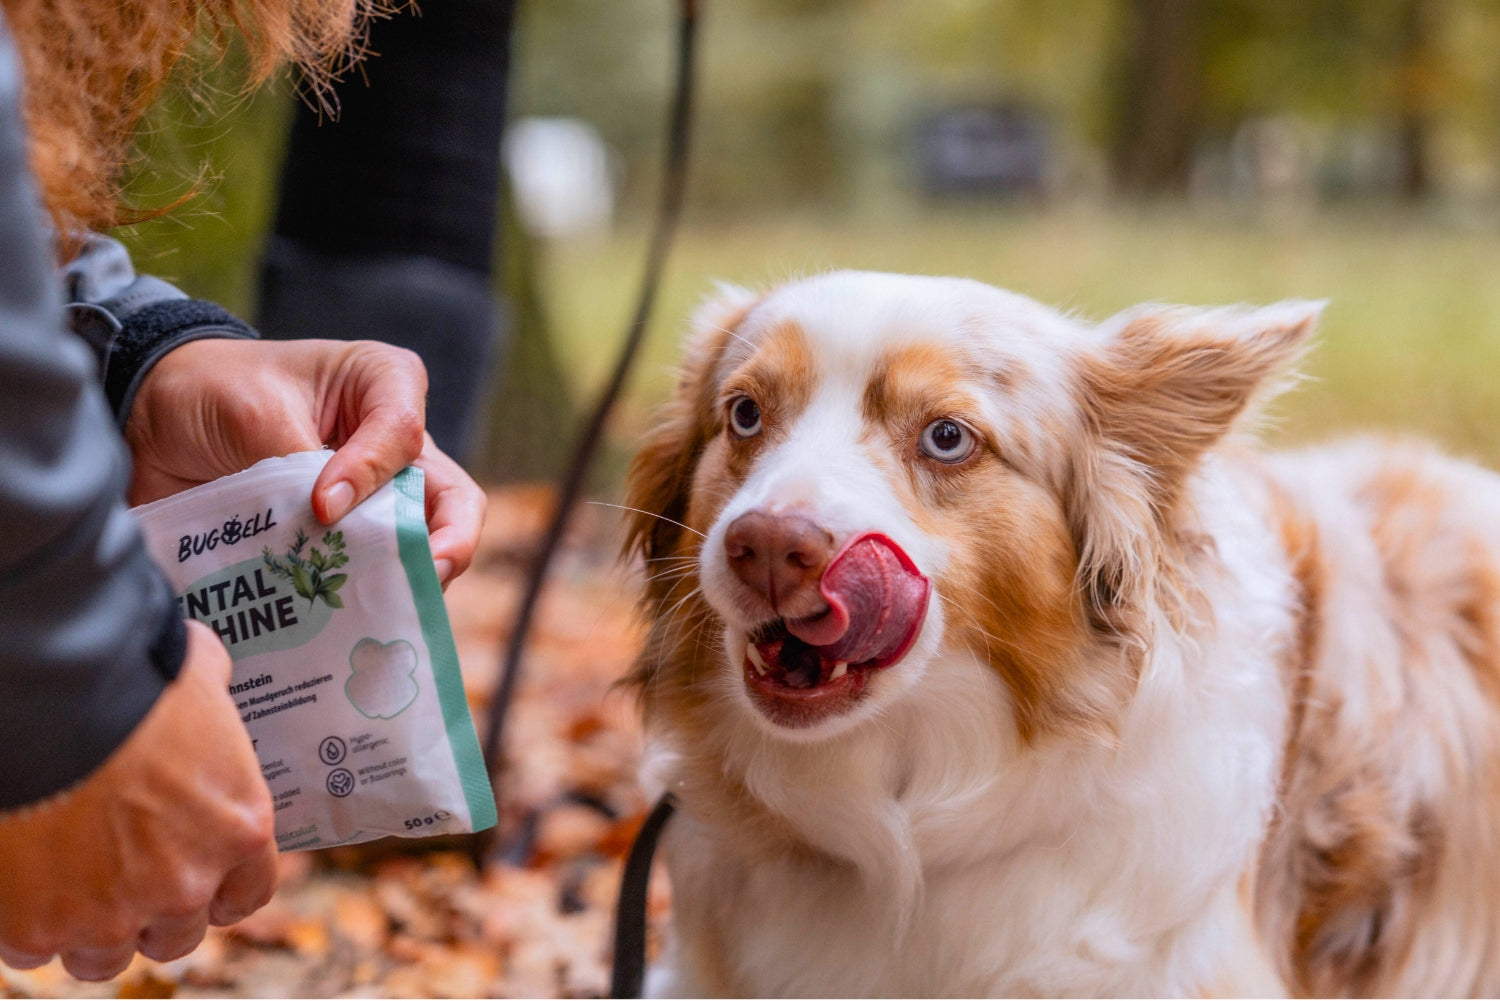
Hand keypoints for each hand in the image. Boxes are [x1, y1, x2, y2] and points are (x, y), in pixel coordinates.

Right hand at [0, 622, 276, 981]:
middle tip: (125, 879)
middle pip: (177, 934)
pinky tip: (23, 886)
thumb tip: (209, 676)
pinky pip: (36, 950)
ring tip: (71, 890)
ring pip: (105, 955)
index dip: (220, 890)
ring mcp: (111, 915)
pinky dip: (29, 925)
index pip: (247, 893)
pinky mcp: (38, 928)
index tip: (200, 880)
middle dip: (154, 910)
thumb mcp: (199, 677)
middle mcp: (185, 885)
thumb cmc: (134, 679)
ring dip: (92, 929)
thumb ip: (214, 696)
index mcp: (238, 829)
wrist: (49, 702)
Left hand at [124, 338, 485, 586]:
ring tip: (375, 613)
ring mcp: (375, 498)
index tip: (322, 505)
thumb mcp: (255, 410)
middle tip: (422, 578)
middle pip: (451, 502)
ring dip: (399, 581)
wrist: (151, 422)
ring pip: (421, 547)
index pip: (406, 436)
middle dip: (444, 547)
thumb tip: (331, 527)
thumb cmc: (212, 388)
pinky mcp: (345, 540)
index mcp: (386, 386)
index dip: (372, 475)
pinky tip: (340, 627)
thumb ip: (300, 464)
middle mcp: (395, 445)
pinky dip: (359, 601)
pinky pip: (369, 574)